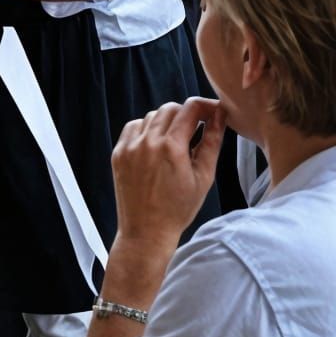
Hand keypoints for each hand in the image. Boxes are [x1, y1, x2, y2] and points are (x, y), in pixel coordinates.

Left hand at [112, 98, 225, 249]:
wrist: (147, 230)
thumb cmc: (179, 208)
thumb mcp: (204, 177)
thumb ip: (211, 142)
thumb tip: (219, 116)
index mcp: (171, 147)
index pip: (189, 108)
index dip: (205, 106)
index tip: (214, 111)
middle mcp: (147, 142)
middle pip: (170, 109)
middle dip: (187, 113)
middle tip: (198, 126)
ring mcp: (129, 146)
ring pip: (151, 116)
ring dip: (167, 121)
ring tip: (178, 140)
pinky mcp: (118, 153)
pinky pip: (133, 127)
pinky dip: (147, 129)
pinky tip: (157, 144)